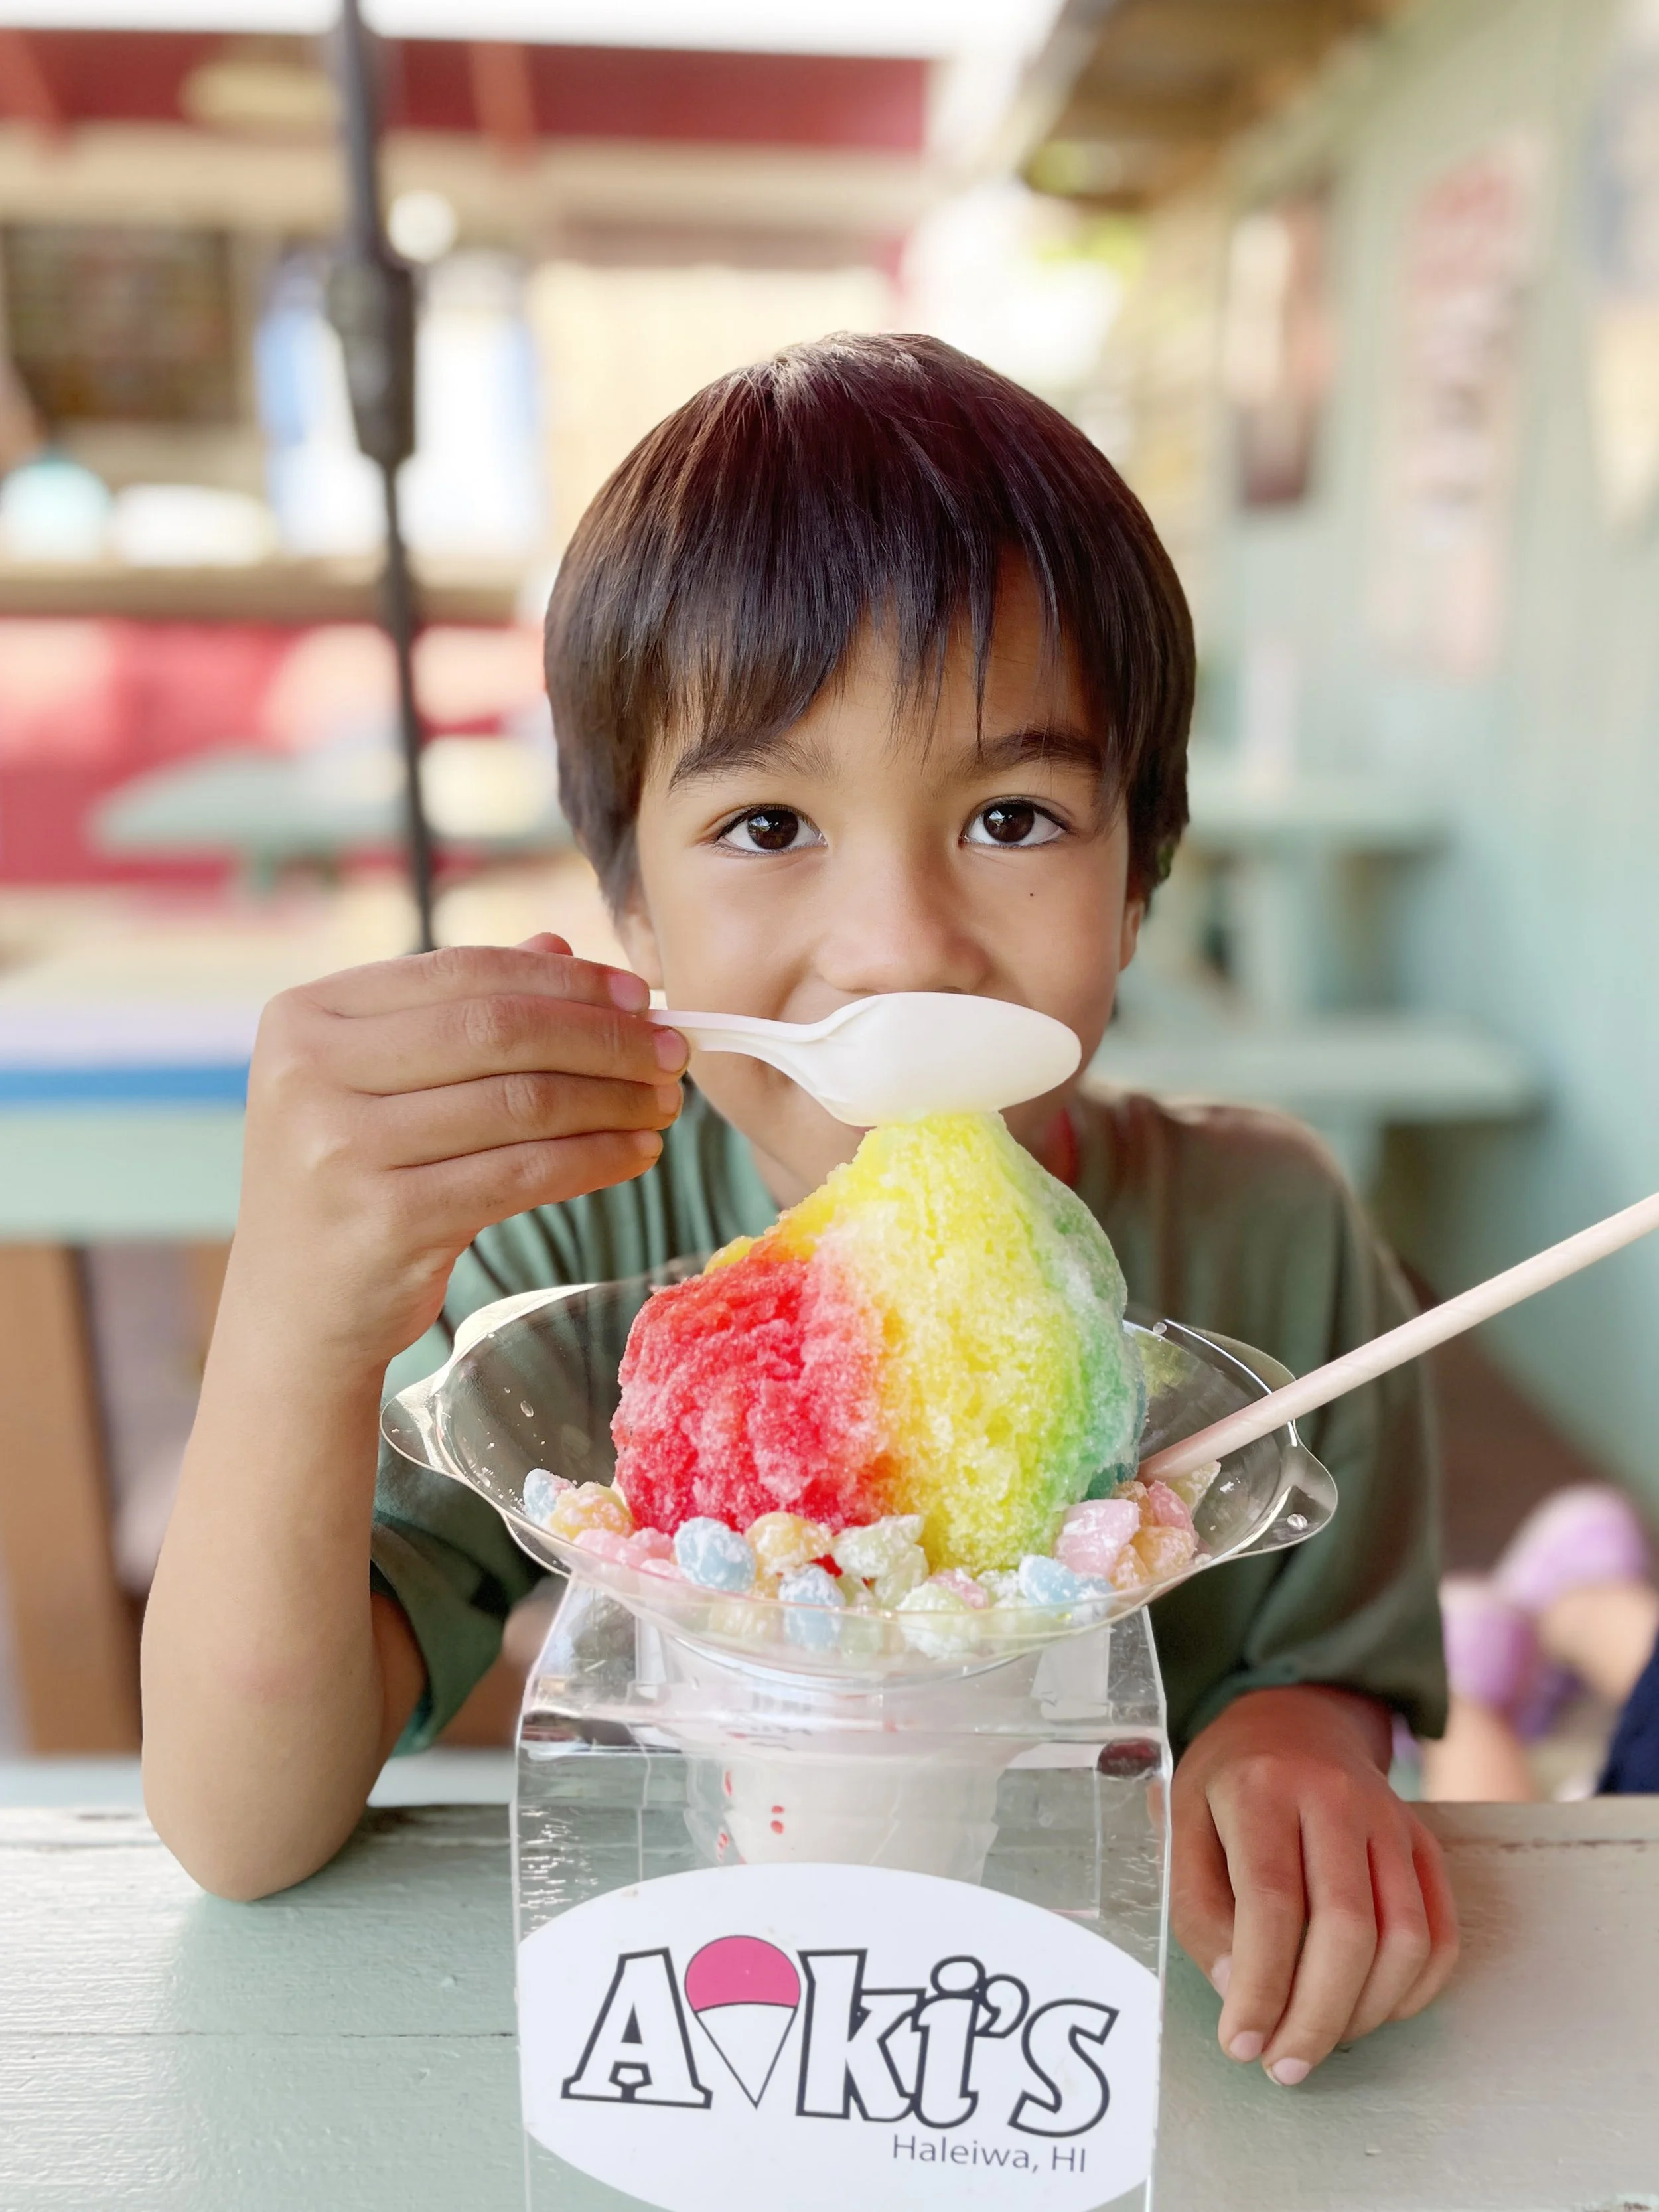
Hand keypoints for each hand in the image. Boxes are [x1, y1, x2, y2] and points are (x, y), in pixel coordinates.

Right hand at [232, 933, 686, 1366]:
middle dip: (604, 1037)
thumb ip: (459, 1009)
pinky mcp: (388, 1221)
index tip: (640, 995)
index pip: (462, 969)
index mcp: (304, 1015)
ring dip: (612, 1100)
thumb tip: (561, 944)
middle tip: (673, 1051)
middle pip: (498, 1030)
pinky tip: (634, 1154)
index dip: (564, 978)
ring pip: (520, 1103)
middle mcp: (310, 1073)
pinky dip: (594, 1159)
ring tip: (663, 1104)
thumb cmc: (352, 1179)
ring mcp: (343, 1149)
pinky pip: (523, 1174)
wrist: (296, 1311)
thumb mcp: (381, 1083)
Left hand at [1171, 1686, 1458, 2083]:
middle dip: (1316, 2016)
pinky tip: (1367, 2009)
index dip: (1261, 1984)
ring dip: (1364, 2012)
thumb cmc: (1229, 1784)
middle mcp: (1335, 1797)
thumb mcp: (1182, 1825)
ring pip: (1404, 1938)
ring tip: (1318, 2038)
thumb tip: (1240, 1992)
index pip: (1272, 1901)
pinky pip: (1439, 1934)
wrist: (1296, 1719)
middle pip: (1347, 1928)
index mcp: (1261, 1787)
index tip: (1241, 2043)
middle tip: (1283, 2065)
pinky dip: (1411, 1991)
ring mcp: (1391, 1819)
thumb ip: (1198, 1908)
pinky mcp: (1424, 1843)